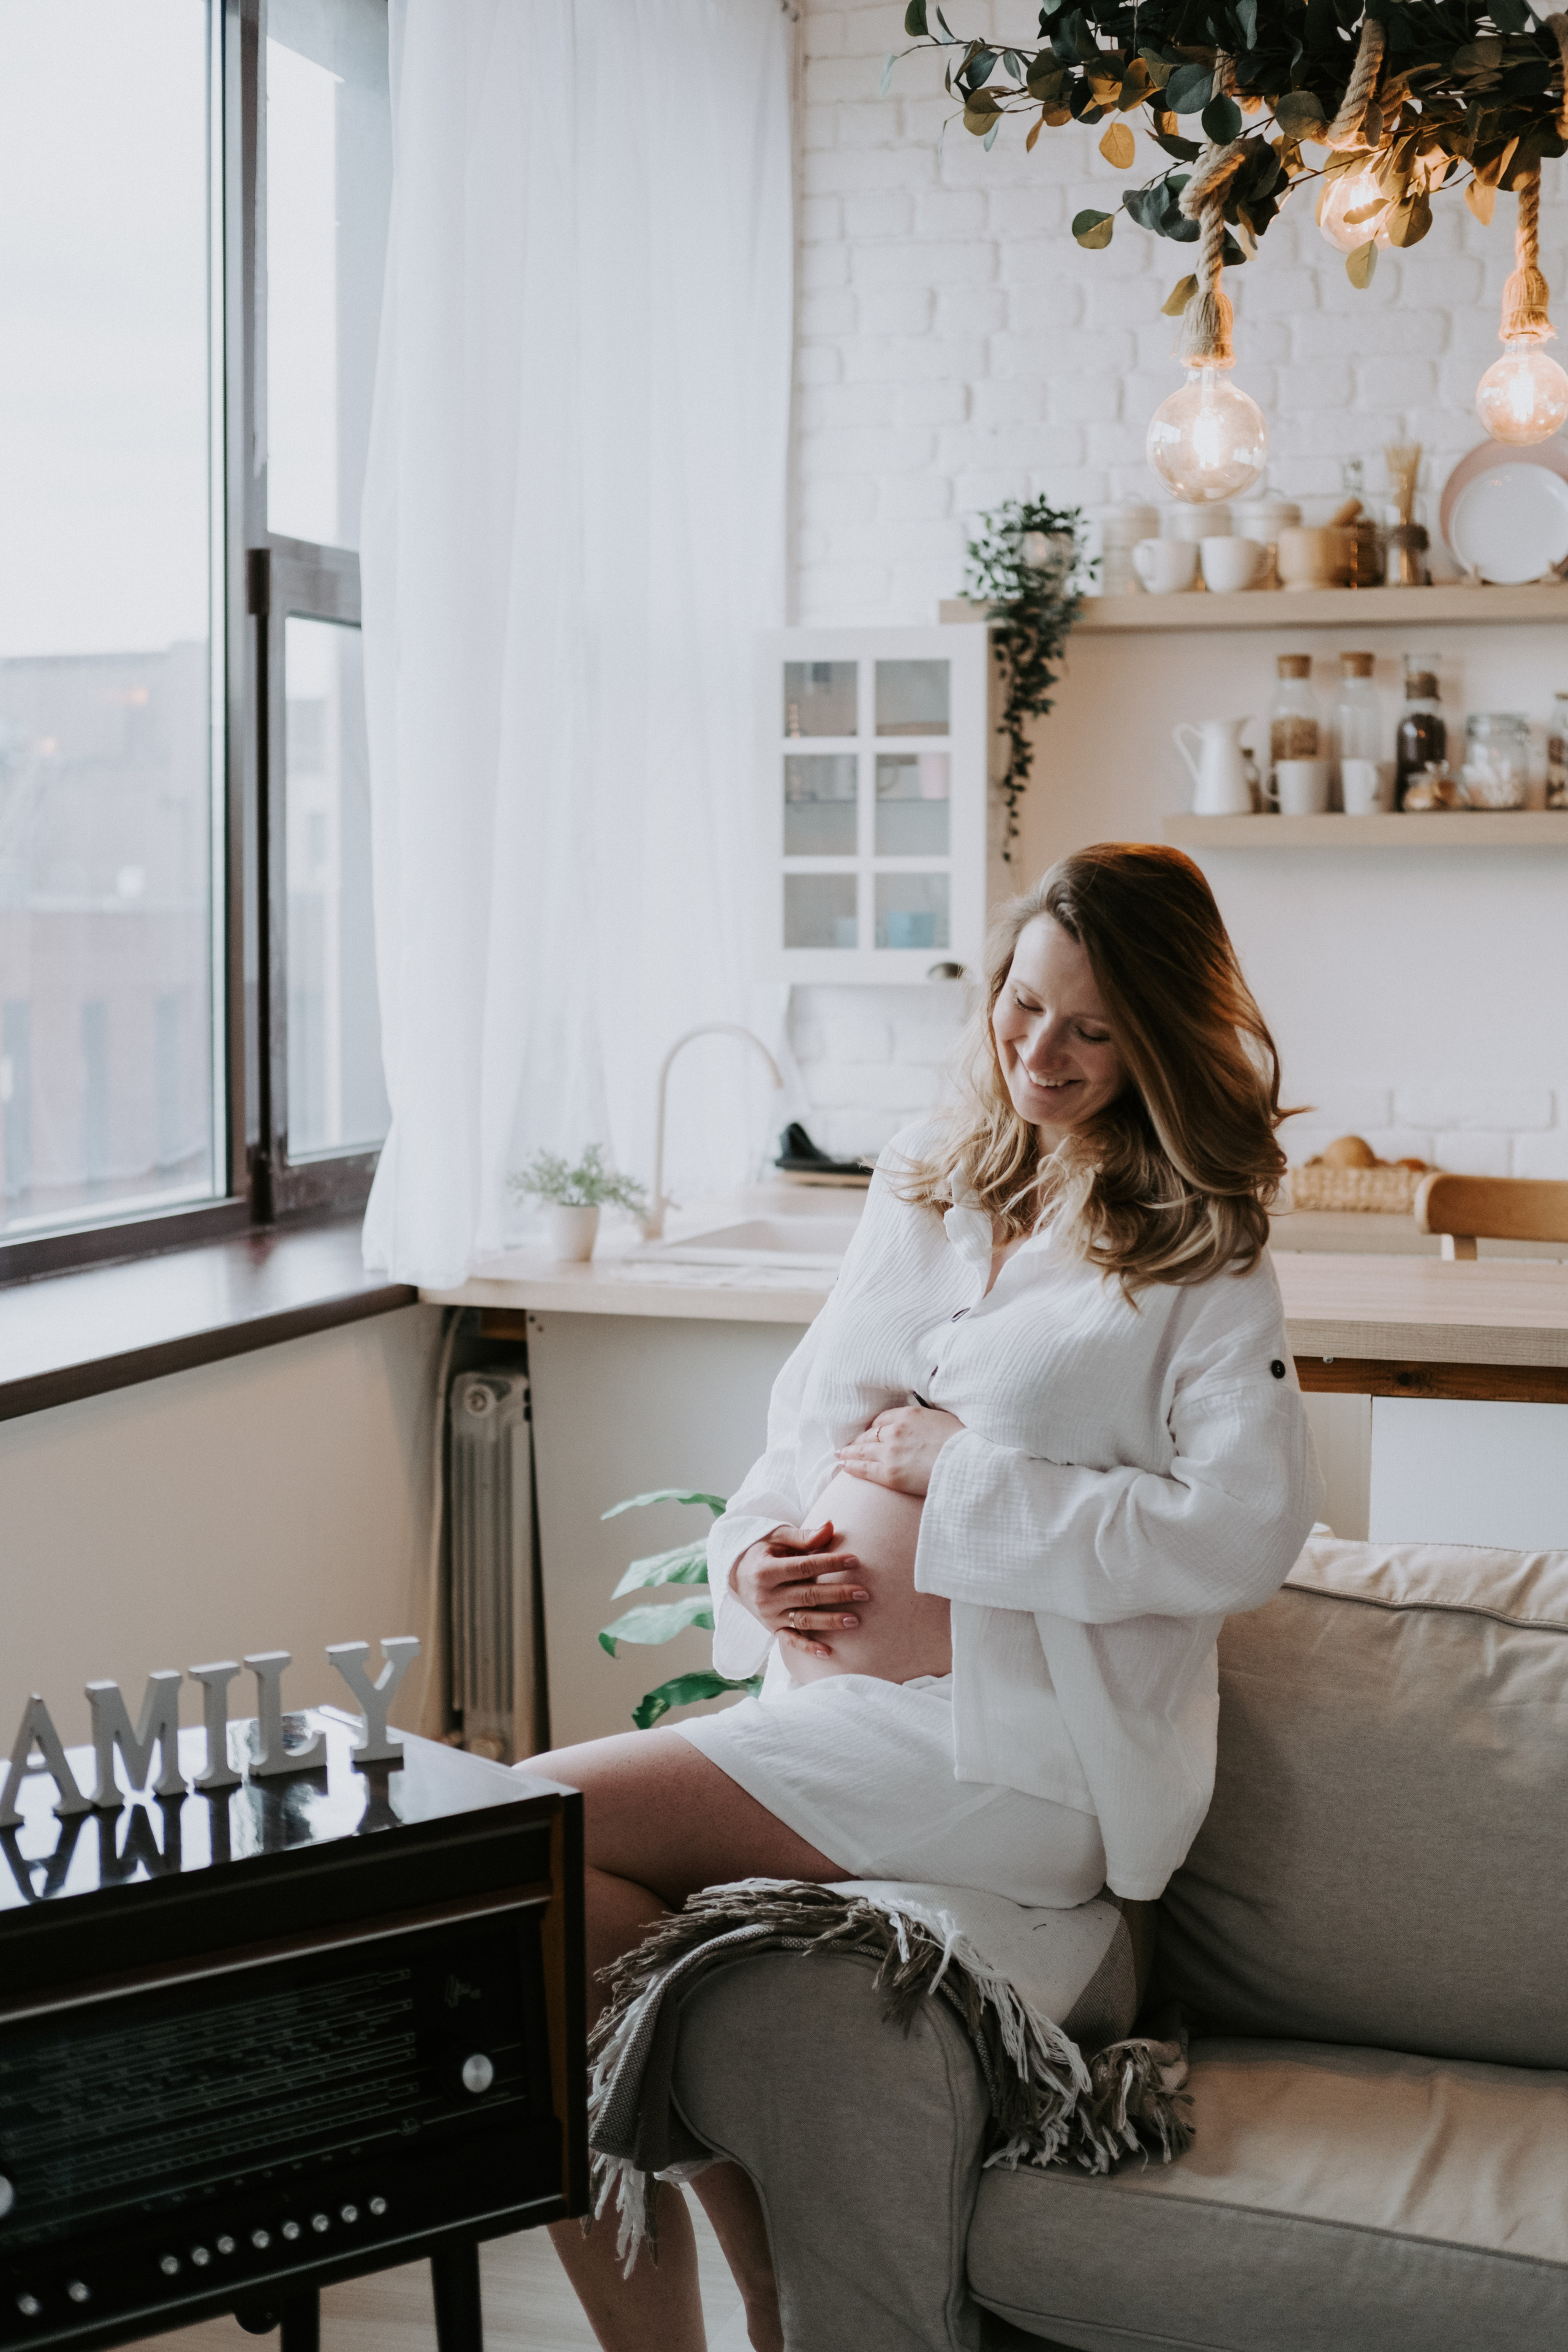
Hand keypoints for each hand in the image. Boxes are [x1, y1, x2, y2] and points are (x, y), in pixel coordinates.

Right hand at [732, 1522, 869, 1659]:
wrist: (735, 1576)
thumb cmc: (763, 1551)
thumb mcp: (777, 1538)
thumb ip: (804, 1537)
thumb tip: (831, 1527)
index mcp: (766, 1570)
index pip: (804, 1567)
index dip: (830, 1563)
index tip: (855, 1560)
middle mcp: (766, 1596)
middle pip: (808, 1595)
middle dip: (838, 1594)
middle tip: (864, 1593)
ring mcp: (769, 1615)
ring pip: (804, 1620)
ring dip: (830, 1622)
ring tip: (855, 1620)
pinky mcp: (772, 1628)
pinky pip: (791, 1640)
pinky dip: (808, 1647)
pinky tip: (827, 1652)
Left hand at [834, 1402, 963, 1497]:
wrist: (968, 1465)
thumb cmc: (963, 1443)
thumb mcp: (944, 1420)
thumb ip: (926, 1420)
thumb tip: (923, 1424)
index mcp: (909, 1414)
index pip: (883, 1418)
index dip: (875, 1426)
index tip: (871, 1431)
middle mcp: (895, 1431)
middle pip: (870, 1434)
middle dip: (859, 1439)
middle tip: (850, 1443)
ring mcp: (890, 1453)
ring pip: (862, 1450)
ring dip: (849, 1451)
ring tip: (841, 1453)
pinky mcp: (890, 1474)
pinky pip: (864, 1469)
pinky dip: (851, 1466)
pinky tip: (844, 1465)